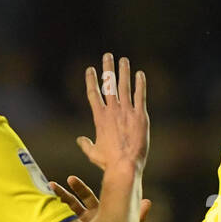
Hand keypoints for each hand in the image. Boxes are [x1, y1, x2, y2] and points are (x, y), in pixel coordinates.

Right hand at [49, 175, 151, 221]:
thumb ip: (139, 217)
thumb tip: (148, 202)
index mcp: (101, 214)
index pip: (89, 197)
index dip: (80, 188)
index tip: (70, 179)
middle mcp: (90, 221)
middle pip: (74, 203)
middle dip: (63, 194)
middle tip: (51, 185)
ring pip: (66, 215)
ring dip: (55, 206)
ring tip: (43, 197)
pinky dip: (54, 221)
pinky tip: (43, 215)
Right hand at [77, 53, 148, 172]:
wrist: (125, 165)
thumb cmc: (109, 162)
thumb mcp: (93, 154)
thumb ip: (86, 145)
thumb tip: (80, 140)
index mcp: (100, 117)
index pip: (93, 94)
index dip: (91, 80)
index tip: (90, 69)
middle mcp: (112, 111)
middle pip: (108, 84)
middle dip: (107, 68)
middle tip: (107, 55)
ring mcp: (127, 111)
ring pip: (124, 86)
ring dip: (123, 72)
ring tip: (123, 60)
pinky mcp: (140, 115)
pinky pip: (140, 96)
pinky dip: (140, 84)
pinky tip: (140, 74)